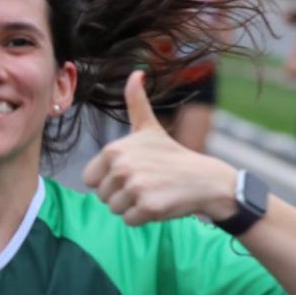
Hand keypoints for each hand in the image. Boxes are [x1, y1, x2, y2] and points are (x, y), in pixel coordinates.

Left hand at [82, 71, 236, 225]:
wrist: (205, 179)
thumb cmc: (171, 155)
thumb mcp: (149, 127)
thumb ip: (136, 102)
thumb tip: (135, 73)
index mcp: (114, 150)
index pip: (90, 179)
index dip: (109, 180)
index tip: (132, 171)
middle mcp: (122, 168)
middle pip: (102, 196)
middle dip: (122, 194)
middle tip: (147, 182)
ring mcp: (136, 188)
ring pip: (115, 210)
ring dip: (132, 206)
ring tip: (153, 191)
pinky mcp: (149, 207)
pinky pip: (130, 221)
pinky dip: (143, 217)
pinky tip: (160, 203)